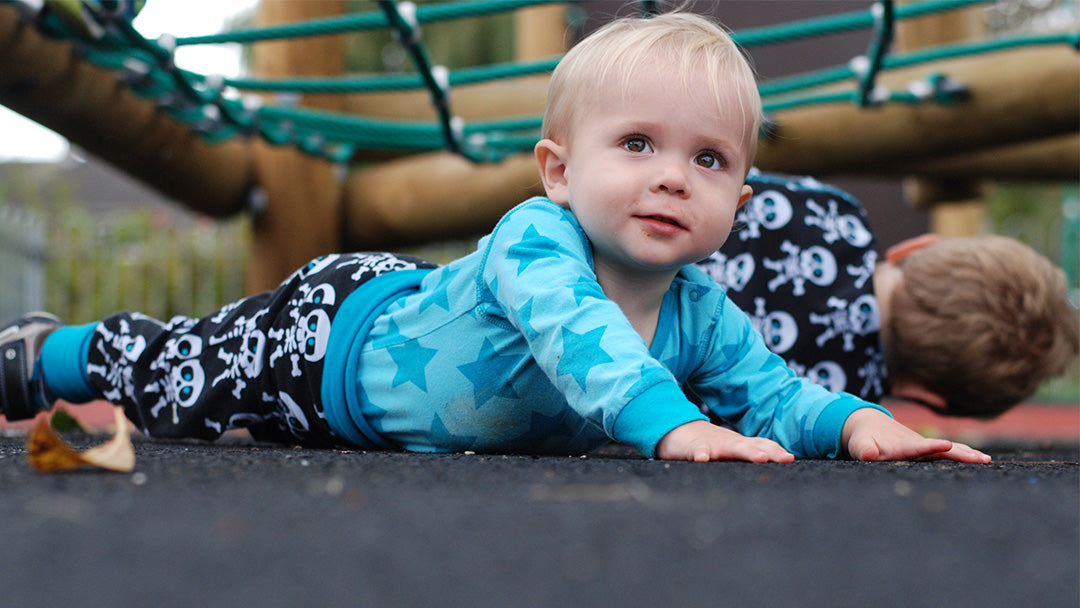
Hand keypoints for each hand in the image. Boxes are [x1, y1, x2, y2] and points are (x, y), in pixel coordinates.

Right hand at [656, 420, 794, 462]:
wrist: (675, 429)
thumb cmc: (705, 444)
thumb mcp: (728, 449)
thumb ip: (745, 454)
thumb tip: (770, 462)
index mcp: (737, 445)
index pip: (761, 445)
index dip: (775, 451)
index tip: (790, 458)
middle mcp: (728, 443)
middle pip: (750, 446)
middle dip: (767, 451)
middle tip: (784, 459)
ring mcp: (711, 444)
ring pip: (728, 447)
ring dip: (744, 451)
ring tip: (759, 458)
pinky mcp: (692, 447)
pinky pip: (697, 450)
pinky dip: (701, 454)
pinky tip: (702, 459)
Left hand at [842, 408, 991, 462]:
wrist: (869, 423)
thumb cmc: (863, 438)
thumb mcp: (858, 445)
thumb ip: (863, 450)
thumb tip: (868, 455)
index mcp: (901, 446)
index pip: (917, 448)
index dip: (931, 447)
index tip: (946, 446)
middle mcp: (916, 444)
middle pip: (941, 450)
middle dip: (960, 453)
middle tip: (982, 459)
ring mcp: (923, 446)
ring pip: (948, 449)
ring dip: (966, 454)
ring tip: (987, 460)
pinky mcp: (926, 449)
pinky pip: (947, 452)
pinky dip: (962, 454)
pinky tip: (980, 459)